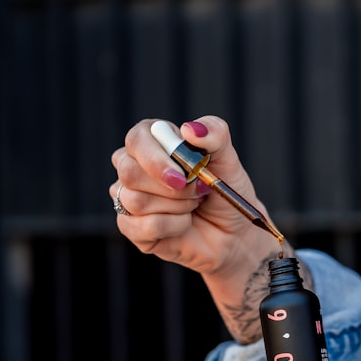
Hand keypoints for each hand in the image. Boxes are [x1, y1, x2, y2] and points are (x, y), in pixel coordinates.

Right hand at [110, 117, 278, 277]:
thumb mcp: (228, 159)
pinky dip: (174, 226)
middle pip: (129, 172)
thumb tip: (190, 129)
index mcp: (152, 142)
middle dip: (171, 188)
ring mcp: (128, 199)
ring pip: (135, 201)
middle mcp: (133, 168)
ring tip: (193, 204)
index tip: (181, 176)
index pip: (136, 139)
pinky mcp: (132, 228)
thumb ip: (216, 134)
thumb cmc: (224, 191)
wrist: (232, 231)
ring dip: (176, 206)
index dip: (155, 158)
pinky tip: (184, 223)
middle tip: (199, 190)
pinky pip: (143, 227)